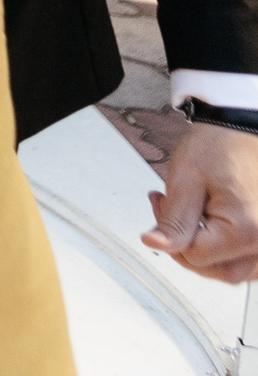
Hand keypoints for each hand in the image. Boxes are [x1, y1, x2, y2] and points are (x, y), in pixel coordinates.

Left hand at [143, 119, 257, 280]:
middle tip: (171, 214)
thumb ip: (172, 220)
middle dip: (186, 248)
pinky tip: (211, 229)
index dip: (170, 234)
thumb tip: (154, 245)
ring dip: (207, 254)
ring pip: (234, 272)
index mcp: (248, 230)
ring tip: (193, 218)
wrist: (241, 130)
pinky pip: (249, 263)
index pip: (195, 256)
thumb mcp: (185, 181)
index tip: (161, 204)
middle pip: (217, 271)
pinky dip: (226, 253)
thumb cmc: (219, 147)